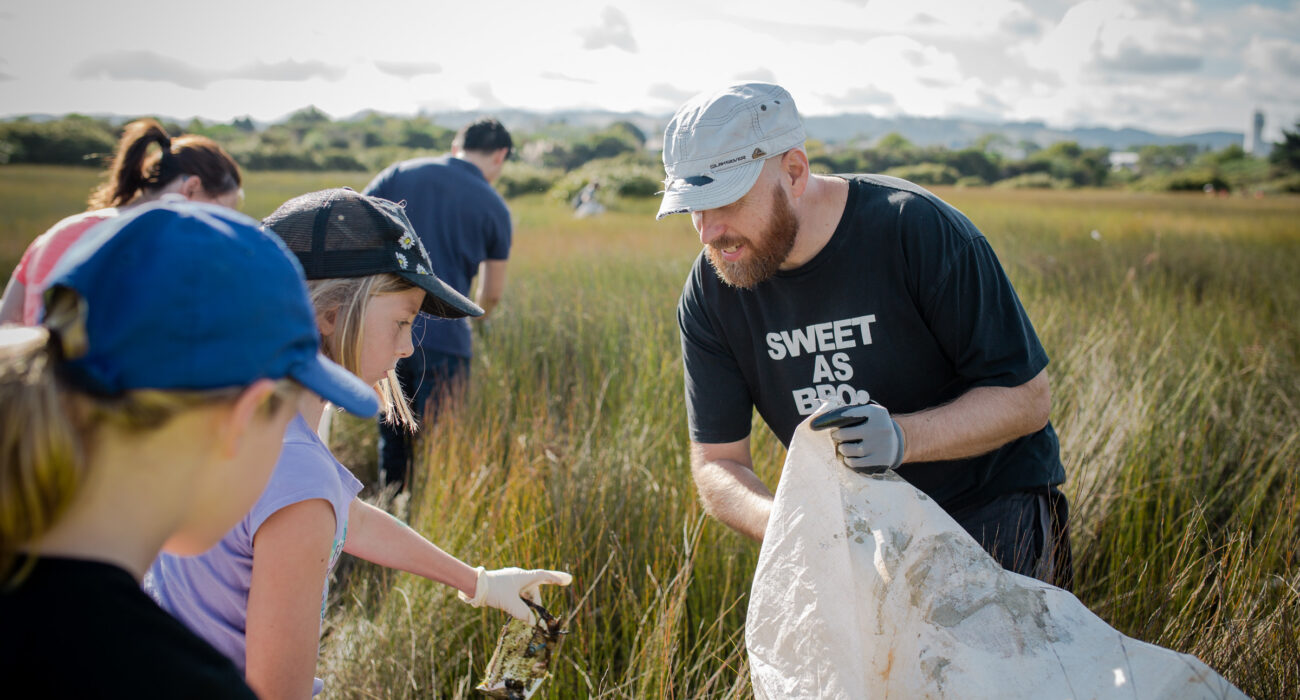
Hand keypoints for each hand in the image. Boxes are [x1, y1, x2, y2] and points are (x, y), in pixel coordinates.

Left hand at [458, 566, 572, 622]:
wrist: (473, 585)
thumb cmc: (493, 591)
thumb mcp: (510, 604)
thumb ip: (523, 614)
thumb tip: (532, 622)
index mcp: (523, 577)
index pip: (544, 576)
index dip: (557, 579)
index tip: (569, 580)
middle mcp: (519, 576)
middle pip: (534, 589)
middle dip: (536, 603)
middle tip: (535, 618)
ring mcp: (511, 580)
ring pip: (525, 593)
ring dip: (526, 603)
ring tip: (521, 615)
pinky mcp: (504, 585)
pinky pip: (517, 593)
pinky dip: (519, 602)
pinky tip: (514, 609)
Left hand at [811, 403, 904, 472]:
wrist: (897, 443)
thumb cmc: (874, 426)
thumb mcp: (870, 413)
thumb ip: (853, 411)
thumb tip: (826, 417)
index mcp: (875, 412)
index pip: (847, 414)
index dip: (832, 419)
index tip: (818, 425)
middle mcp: (879, 427)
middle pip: (844, 434)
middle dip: (836, 436)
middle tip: (836, 436)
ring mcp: (880, 445)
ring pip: (848, 449)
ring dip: (842, 449)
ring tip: (844, 447)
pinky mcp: (880, 459)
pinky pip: (855, 462)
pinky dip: (849, 461)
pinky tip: (850, 457)